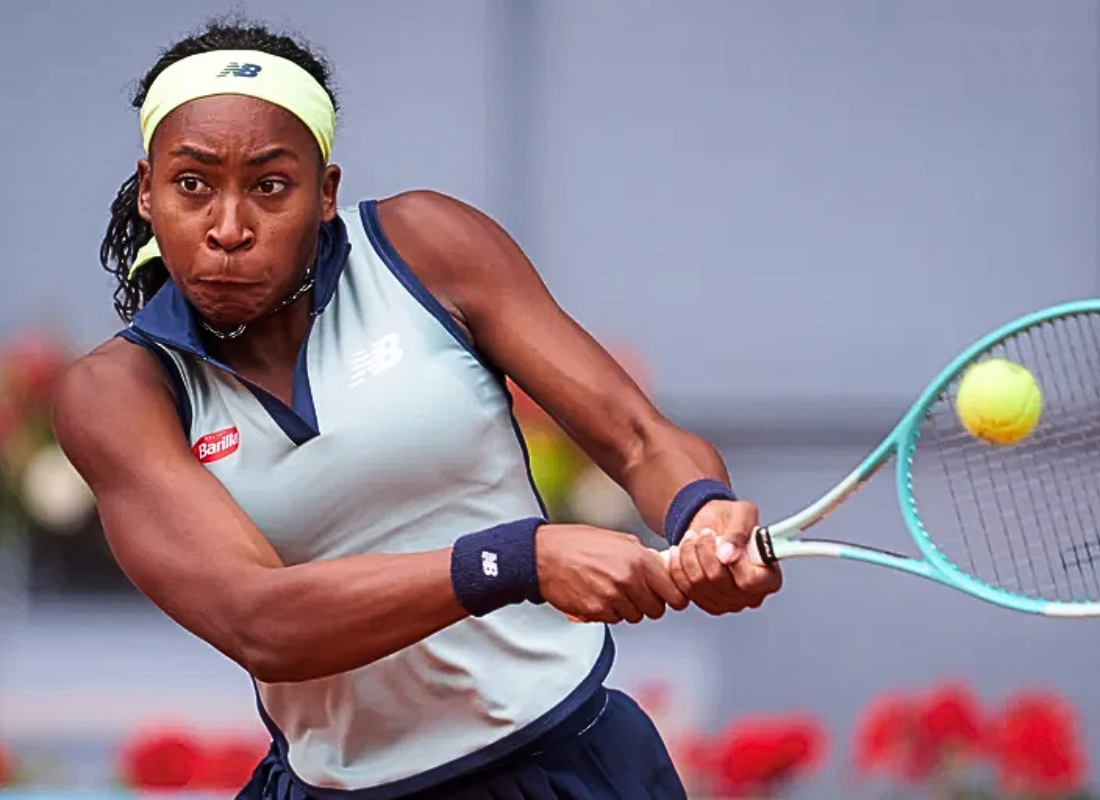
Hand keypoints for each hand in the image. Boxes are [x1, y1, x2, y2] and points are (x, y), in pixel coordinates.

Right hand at [536, 524, 689, 623]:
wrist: (544, 555)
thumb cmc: (578, 544)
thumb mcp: (619, 540)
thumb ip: (643, 556)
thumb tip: (662, 568)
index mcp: (638, 559)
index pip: (674, 593)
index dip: (673, 598)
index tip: (670, 599)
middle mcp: (629, 579)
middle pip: (656, 610)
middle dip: (647, 604)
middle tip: (634, 593)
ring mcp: (612, 597)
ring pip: (634, 616)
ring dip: (626, 608)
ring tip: (611, 591)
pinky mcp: (596, 611)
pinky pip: (614, 620)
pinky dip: (608, 612)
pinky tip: (597, 595)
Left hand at [666, 499, 782, 614]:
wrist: (713, 524)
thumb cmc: (733, 520)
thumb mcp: (743, 514)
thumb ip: (739, 532)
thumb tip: (728, 554)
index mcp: (769, 578)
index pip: (750, 581)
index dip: (733, 561)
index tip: (723, 540)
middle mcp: (750, 596)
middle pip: (718, 581)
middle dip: (704, 551)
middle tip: (704, 533)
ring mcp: (726, 603)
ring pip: (698, 584)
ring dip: (689, 556)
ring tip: (691, 538)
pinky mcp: (704, 602)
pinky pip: (683, 590)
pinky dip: (677, 568)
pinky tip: (678, 552)